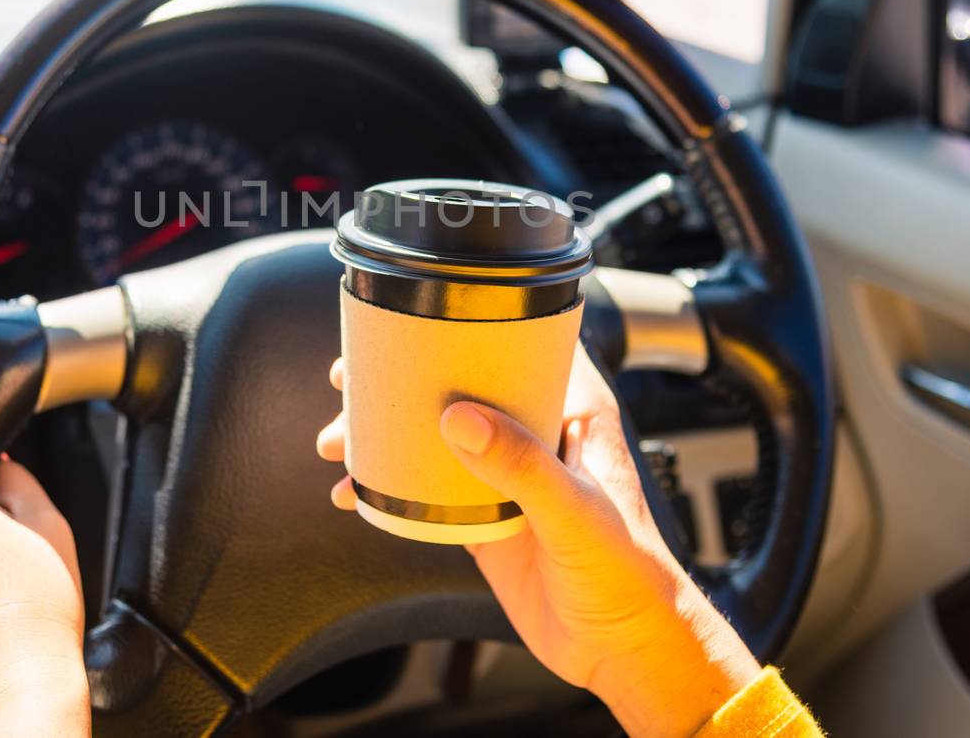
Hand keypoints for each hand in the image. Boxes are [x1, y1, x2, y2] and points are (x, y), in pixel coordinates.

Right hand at [317, 350, 758, 737]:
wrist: (622, 647)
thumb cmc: (630, 574)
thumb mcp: (575, 512)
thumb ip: (522, 467)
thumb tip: (460, 420)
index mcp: (574, 412)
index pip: (522, 345)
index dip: (470, 327)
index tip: (416, 321)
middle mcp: (537, 435)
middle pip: (462, 386)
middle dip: (404, 381)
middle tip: (352, 379)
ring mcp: (507, 477)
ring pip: (437, 436)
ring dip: (387, 434)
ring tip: (340, 440)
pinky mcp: (484, 519)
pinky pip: (427, 492)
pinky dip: (388, 489)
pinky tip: (355, 493)